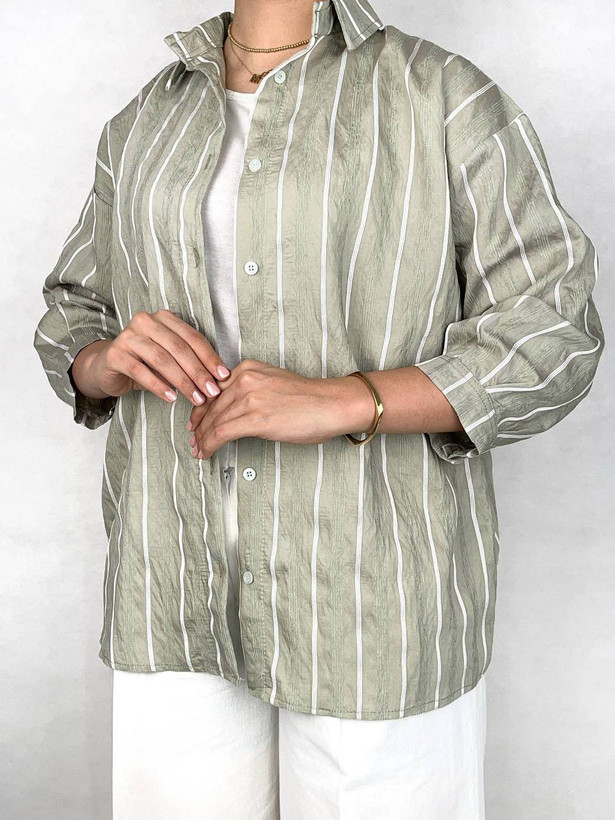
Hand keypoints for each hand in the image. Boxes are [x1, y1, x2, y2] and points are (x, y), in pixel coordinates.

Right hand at [71, 309, 230, 406]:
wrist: (107, 368)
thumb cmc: (145, 363)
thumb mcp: (170, 358)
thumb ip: (190, 361)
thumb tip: (219, 377)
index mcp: (164, 318)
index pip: (192, 337)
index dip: (210, 357)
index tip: (223, 377)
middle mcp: (145, 321)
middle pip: (179, 348)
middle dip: (198, 372)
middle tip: (212, 392)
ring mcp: (128, 336)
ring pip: (161, 359)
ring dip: (182, 381)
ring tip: (195, 399)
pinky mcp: (115, 354)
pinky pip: (140, 371)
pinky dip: (158, 386)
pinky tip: (171, 398)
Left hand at [186, 359, 376, 457]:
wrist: (331, 404)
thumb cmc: (310, 398)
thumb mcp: (273, 382)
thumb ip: (251, 390)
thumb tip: (234, 410)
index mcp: (247, 368)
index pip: (213, 389)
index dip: (201, 409)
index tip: (196, 421)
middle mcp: (244, 379)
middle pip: (210, 406)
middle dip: (198, 425)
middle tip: (193, 439)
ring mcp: (248, 398)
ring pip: (212, 421)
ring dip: (202, 439)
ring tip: (198, 450)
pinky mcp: (254, 418)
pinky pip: (221, 433)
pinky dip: (209, 445)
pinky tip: (205, 453)